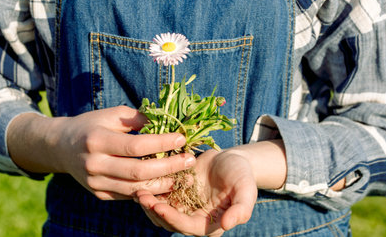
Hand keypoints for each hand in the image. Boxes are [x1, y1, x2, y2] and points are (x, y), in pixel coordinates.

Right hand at [7, 106, 195, 199]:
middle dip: (169, 167)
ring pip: (135, 189)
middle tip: (189, 160)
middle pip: (139, 171)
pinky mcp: (99, 194)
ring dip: (163, 184)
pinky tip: (165, 183)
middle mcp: (94, 164)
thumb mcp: (111, 115)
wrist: (61, 146)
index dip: (162, 142)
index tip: (182, 137)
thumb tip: (168, 121)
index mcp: (97, 140)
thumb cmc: (91, 125)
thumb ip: (138, 118)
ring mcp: (95, 183)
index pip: (136, 145)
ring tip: (183, 176)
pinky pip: (128, 195)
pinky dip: (148, 191)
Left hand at [136, 149, 257, 235]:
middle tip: (142, 196)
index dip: (172, 218)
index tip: (159, 207)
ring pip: (160, 211)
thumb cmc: (242, 175)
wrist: (232, 159)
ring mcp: (183, 205)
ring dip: (148, 203)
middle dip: (154, 211)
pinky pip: (159, 195)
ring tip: (138, 190)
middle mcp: (193, 218)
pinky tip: (141, 180)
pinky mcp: (175, 192)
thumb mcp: (246, 190)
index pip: (187, 226)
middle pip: (168, 221)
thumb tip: (228, 225)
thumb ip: (241, 209)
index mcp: (210, 223)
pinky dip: (150, 190)